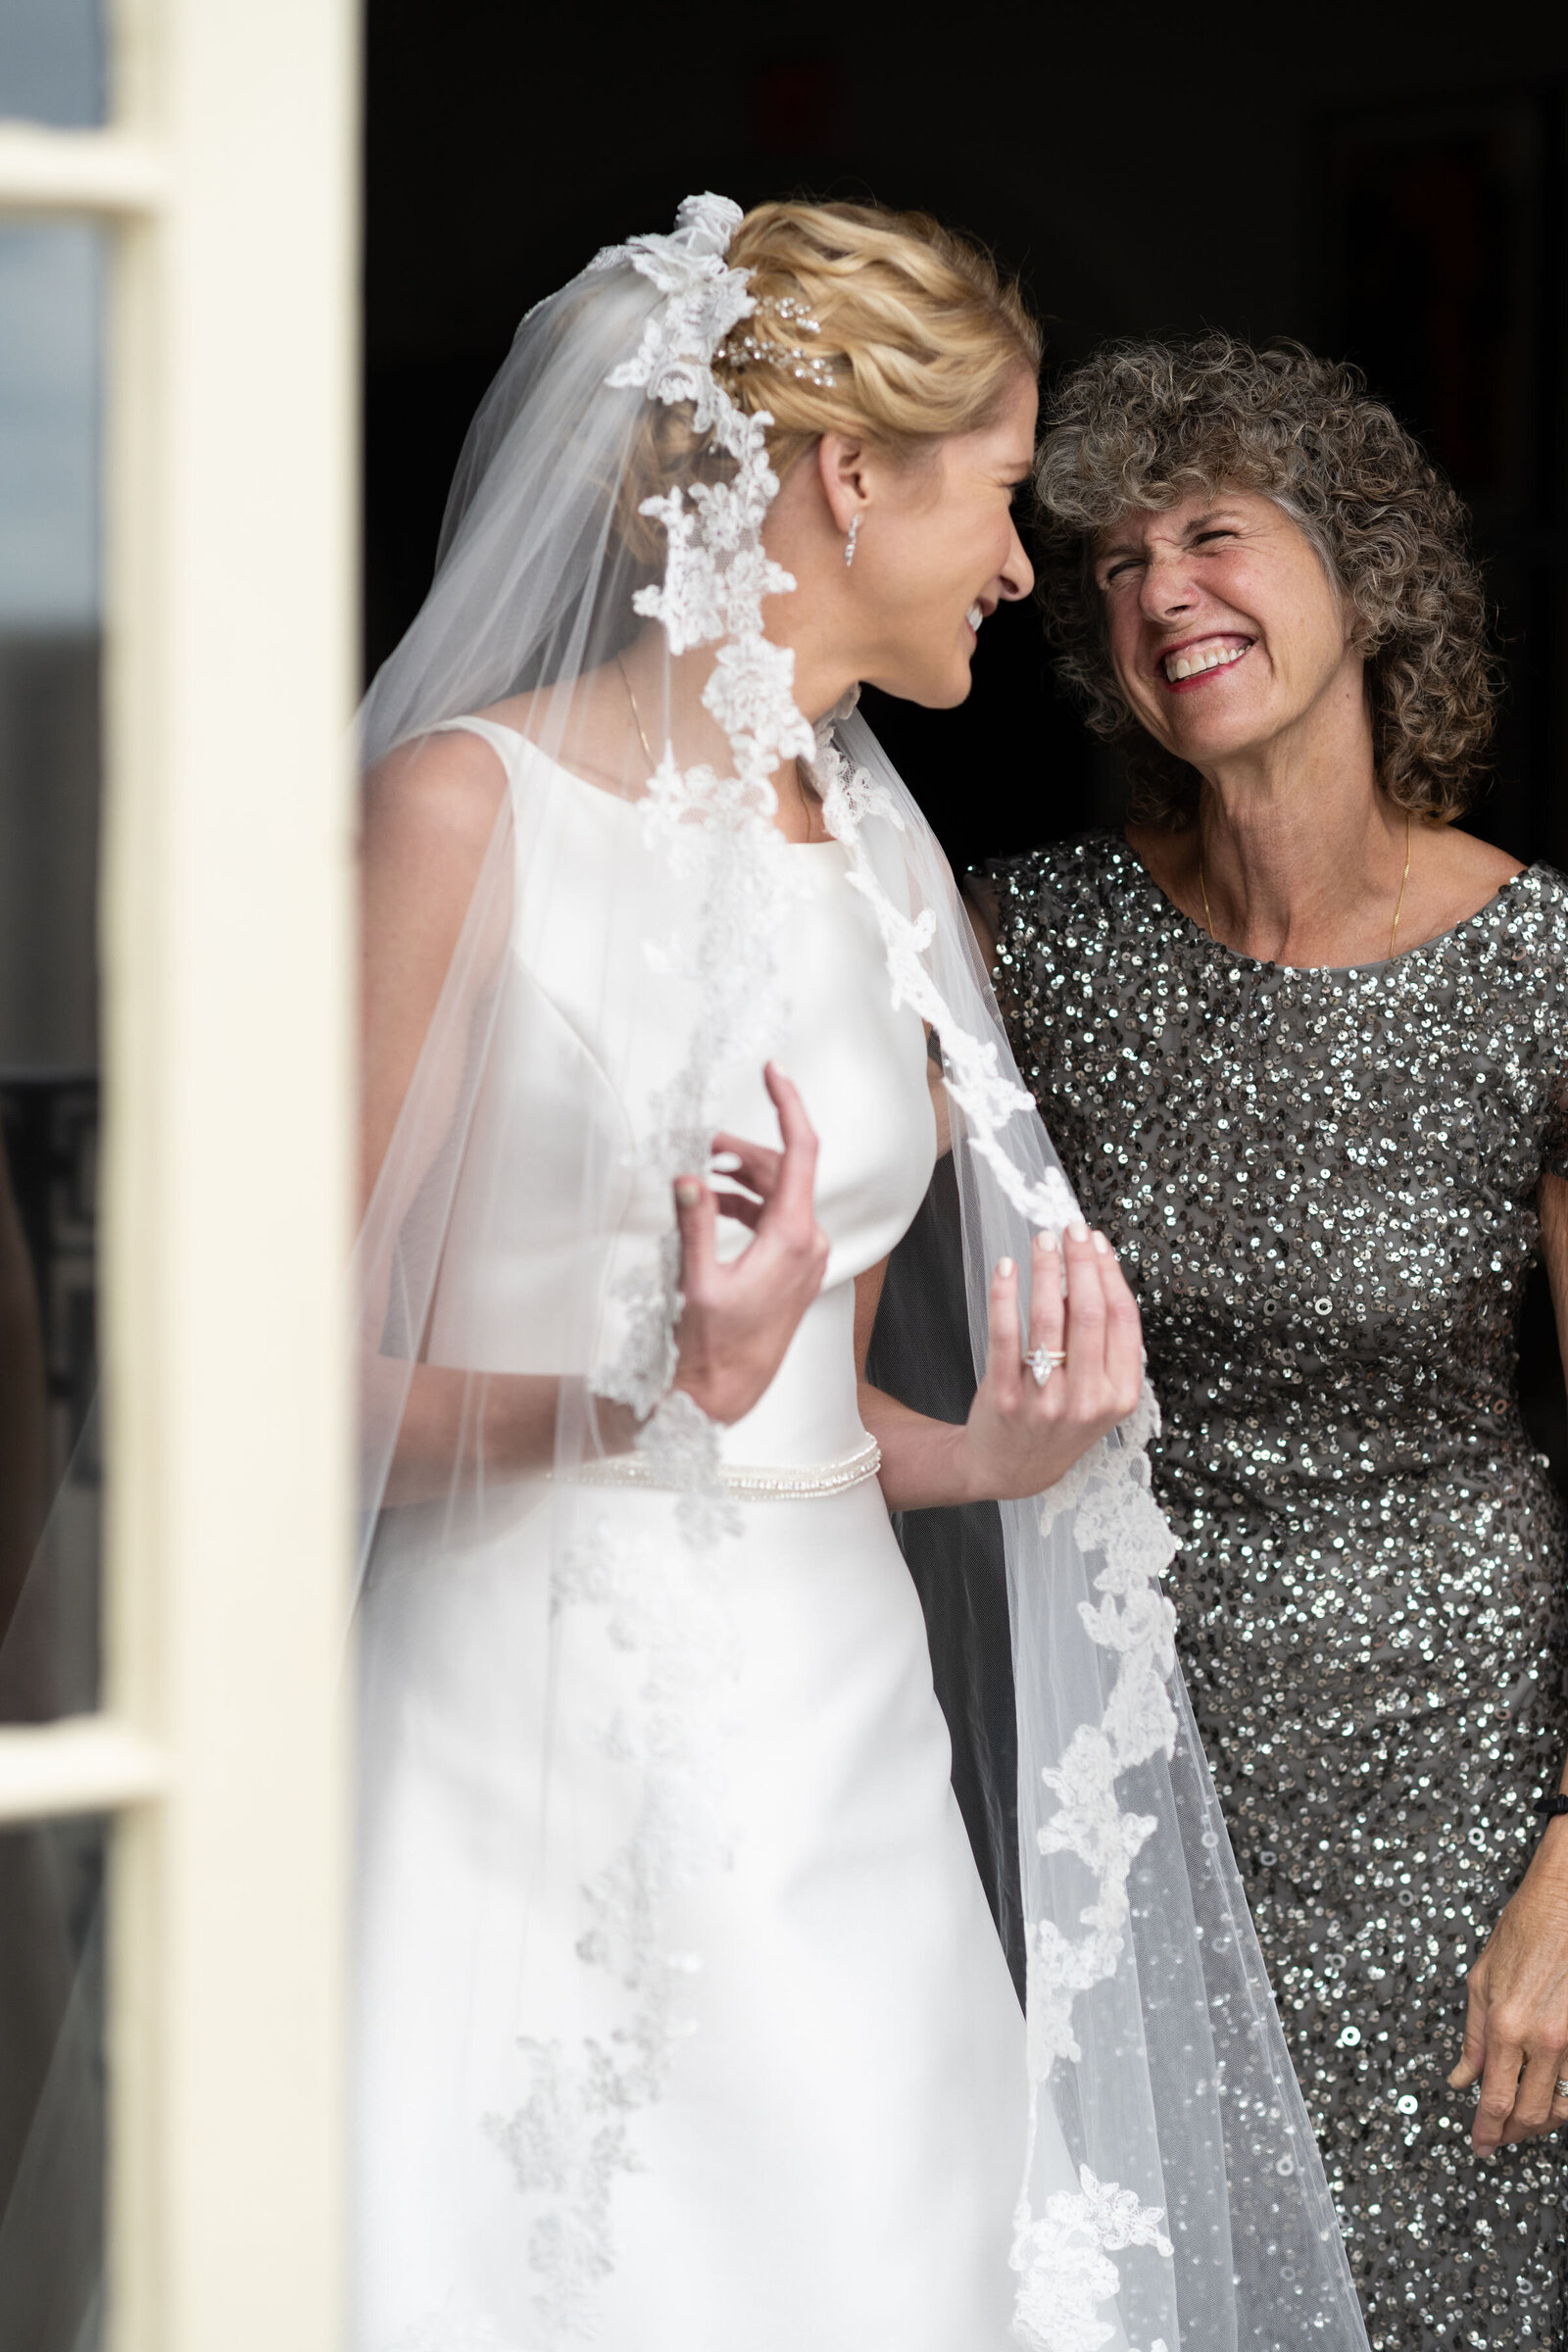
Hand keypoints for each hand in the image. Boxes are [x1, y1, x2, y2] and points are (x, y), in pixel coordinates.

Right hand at [667, 1064, 829, 1426]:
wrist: (721, 1397)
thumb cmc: (710, 1348)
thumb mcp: (695, 1280)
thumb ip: (693, 1223)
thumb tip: (689, 1176)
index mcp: (792, 1238)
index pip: (799, 1151)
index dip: (787, 1104)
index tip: (773, 1071)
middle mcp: (808, 1244)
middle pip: (784, 1172)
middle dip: (745, 1150)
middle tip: (704, 1143)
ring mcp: (805, 1259)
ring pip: (779, 1196)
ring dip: (743, 1179)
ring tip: (703, 1171)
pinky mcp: (794, 1272)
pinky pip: (777, 1221)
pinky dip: (747, 1205)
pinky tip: (714, 1206)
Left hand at [954, 1223, 1143, 1503]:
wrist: (1011, 1469)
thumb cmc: (1059, 1423)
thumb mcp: (1096, 1395)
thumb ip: (1100, 1345)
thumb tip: (1091, 1273)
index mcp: (1119, 1396)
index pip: (1123, 1321)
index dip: (1111, 1274)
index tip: (1097, 1243)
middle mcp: (1087, 1400)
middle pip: (1090, 1314)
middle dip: (1081, 1263)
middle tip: (1070, 1230)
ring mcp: (1045, 1400)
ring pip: (1049, 1320)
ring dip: (1046, 1271)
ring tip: (1042, 1241)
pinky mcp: (1005, 1396)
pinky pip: (1006, 1334)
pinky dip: (1006, 1295)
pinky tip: (1006, 1268)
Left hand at [1449, 1823, 1567, 2150]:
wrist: (1566, 1904)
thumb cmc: (1523, 1932)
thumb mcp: (1482, 1980)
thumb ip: (1473, 2037)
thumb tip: (1461, 2080)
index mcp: (1506, 2024)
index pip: (1496, 2099)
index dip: (1487, 2130)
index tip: (1480, 2145)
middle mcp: (1544, 2039)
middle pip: (1532, 2114)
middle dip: (1513, 2134)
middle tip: (1497, 2139)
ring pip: (1564, 2106)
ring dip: (1542, 2122)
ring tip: (1521, 2122)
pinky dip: (1565, 2099)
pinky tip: (1550, 2097)